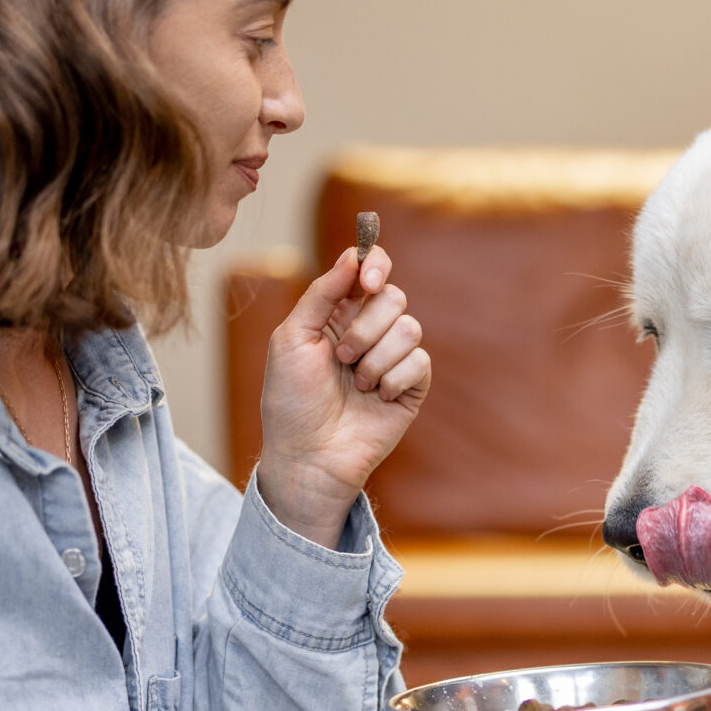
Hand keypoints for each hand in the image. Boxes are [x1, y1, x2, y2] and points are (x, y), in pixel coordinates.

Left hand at [255, 245, 431, 546]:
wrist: (309, 456)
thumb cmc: (291, 401)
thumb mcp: (291, 337)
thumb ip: (321, 292)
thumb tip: (353, 254)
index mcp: (338, 313)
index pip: (370, 269)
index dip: (375, 264)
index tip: (368, 279)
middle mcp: (369, 330)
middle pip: (393, 296)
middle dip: (365, 327)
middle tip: (341, 357)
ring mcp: (393, 358)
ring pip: (409, 328)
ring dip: (376, 358)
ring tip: (356, 384)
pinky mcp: (412, 387)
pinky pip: (420, 361)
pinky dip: (394, 379)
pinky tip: (377, 398)